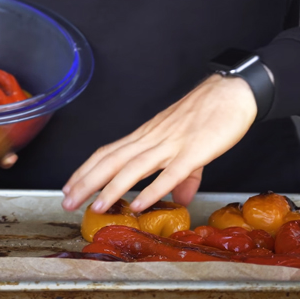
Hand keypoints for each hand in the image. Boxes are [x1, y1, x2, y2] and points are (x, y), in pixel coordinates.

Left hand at [61, 74, 256, 212]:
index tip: (69, 187)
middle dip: (86, 182)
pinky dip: (152, 189)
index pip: (107, 153)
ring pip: (133, 168)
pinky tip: (138, 204)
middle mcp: (151, 139)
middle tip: (67, 201)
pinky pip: (169, 173)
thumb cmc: (209, 114)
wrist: (232, 92)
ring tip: (96, 206)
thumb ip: (183, 177)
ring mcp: (171, 145)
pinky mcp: (193, 152)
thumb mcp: (189, 148)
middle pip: (111, 161)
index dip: (85, 170)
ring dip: (112, 188)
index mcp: (146, 136)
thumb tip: (180, 199)